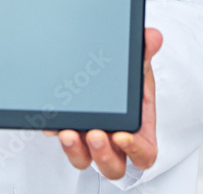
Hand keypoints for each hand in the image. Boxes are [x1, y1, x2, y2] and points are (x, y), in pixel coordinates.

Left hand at [45, 27, 162, 179]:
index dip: (135, 151)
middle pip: (113, 165)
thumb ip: (145, 50)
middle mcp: (114, 141)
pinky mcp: (71, 132)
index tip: (122, 136)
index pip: (144, 154)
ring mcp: (90, 139)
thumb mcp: (138, 63)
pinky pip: (62, 140)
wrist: (107, 69)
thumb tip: (152, 36)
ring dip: (75, 150)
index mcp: (139, 130)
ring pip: (84, 159)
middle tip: (94, 134)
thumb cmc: (130, 78)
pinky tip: (50, 122)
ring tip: (67, 132)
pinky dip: (55, 132)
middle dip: (103, 154)